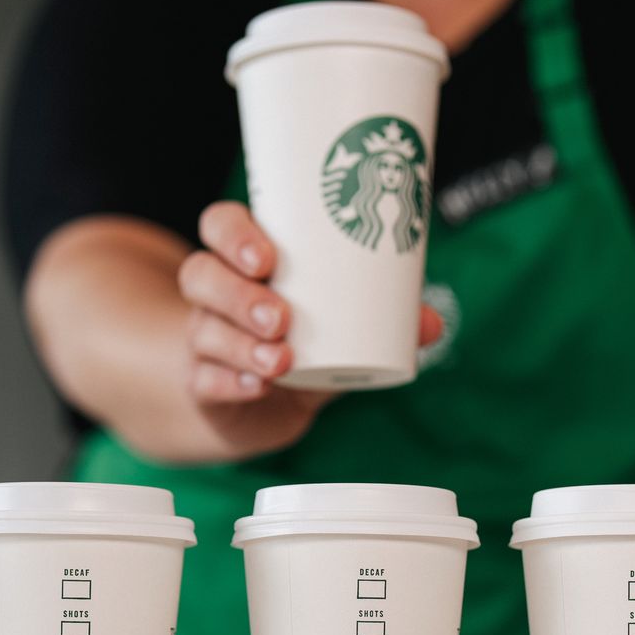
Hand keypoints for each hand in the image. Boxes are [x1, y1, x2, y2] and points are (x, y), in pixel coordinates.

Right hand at [178, 201, 442, 458]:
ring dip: (242, 344)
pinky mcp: (202, 384)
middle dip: (240, 293)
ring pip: (204, 330)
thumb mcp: (341, 330)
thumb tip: (433, 323)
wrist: (260, 408)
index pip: (220, 226)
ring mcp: (203, 340)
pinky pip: (204, 380)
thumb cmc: (302, 346)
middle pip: (202, 274)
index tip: (267, 257)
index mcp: (245, 263)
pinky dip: (231, 383)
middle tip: (282, 317)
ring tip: (282, 359)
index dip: (234, 234)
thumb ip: (383, 323)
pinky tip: (256, 387)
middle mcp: (216, 295)